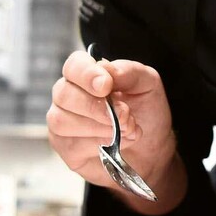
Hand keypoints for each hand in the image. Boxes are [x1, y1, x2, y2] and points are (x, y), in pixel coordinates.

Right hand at [47, 49, 182, 209]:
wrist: (153, 150)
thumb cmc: (145, 113)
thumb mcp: (148, 86)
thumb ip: (129, 72)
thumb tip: (106, 68)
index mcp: (87, 75)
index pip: (73, 66)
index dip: (86, 74)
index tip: (106, 85)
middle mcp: (69, 96)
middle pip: (63, 94)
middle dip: (97, 107)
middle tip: (125, 115)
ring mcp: (63, 122)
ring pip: (63, 120)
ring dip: (100, 127)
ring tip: (126, 130)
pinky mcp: (66, 149)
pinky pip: (71, 144)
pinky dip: (98, 144)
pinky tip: (116, 144)